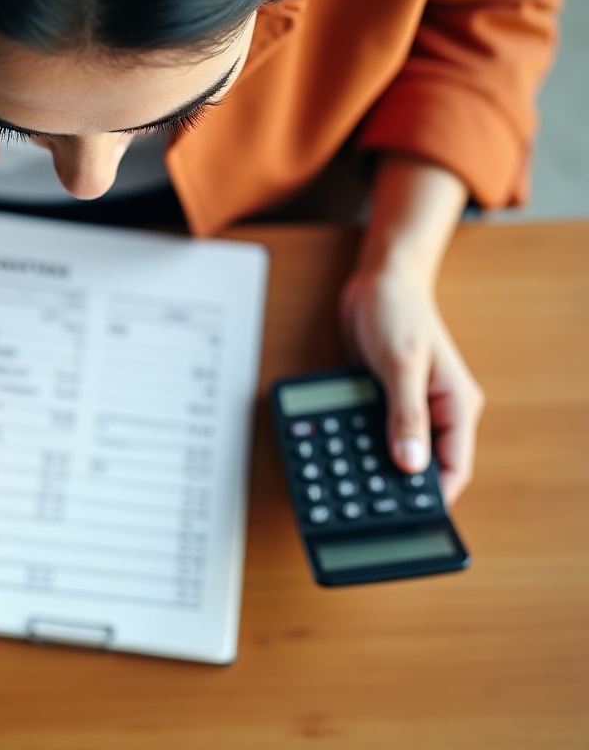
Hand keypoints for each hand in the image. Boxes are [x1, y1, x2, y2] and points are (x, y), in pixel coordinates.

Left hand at [339, 267, 483, 503]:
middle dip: (401, 484)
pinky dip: (364, 442)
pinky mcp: (388, 398)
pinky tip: (344, 452)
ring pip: (400, 450)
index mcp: (456, 405)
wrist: (378, 280)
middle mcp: (438, 410)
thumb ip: (406, 415)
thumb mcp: (402, 364)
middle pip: (426, 464)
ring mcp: (412, 406)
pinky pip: (379, 430)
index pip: (453, 466)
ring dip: (379, 464)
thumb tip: (410, 465)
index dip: (433, 498)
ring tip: (354, 484)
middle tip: (370, 506)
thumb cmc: (398, 311)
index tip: (407, 520)